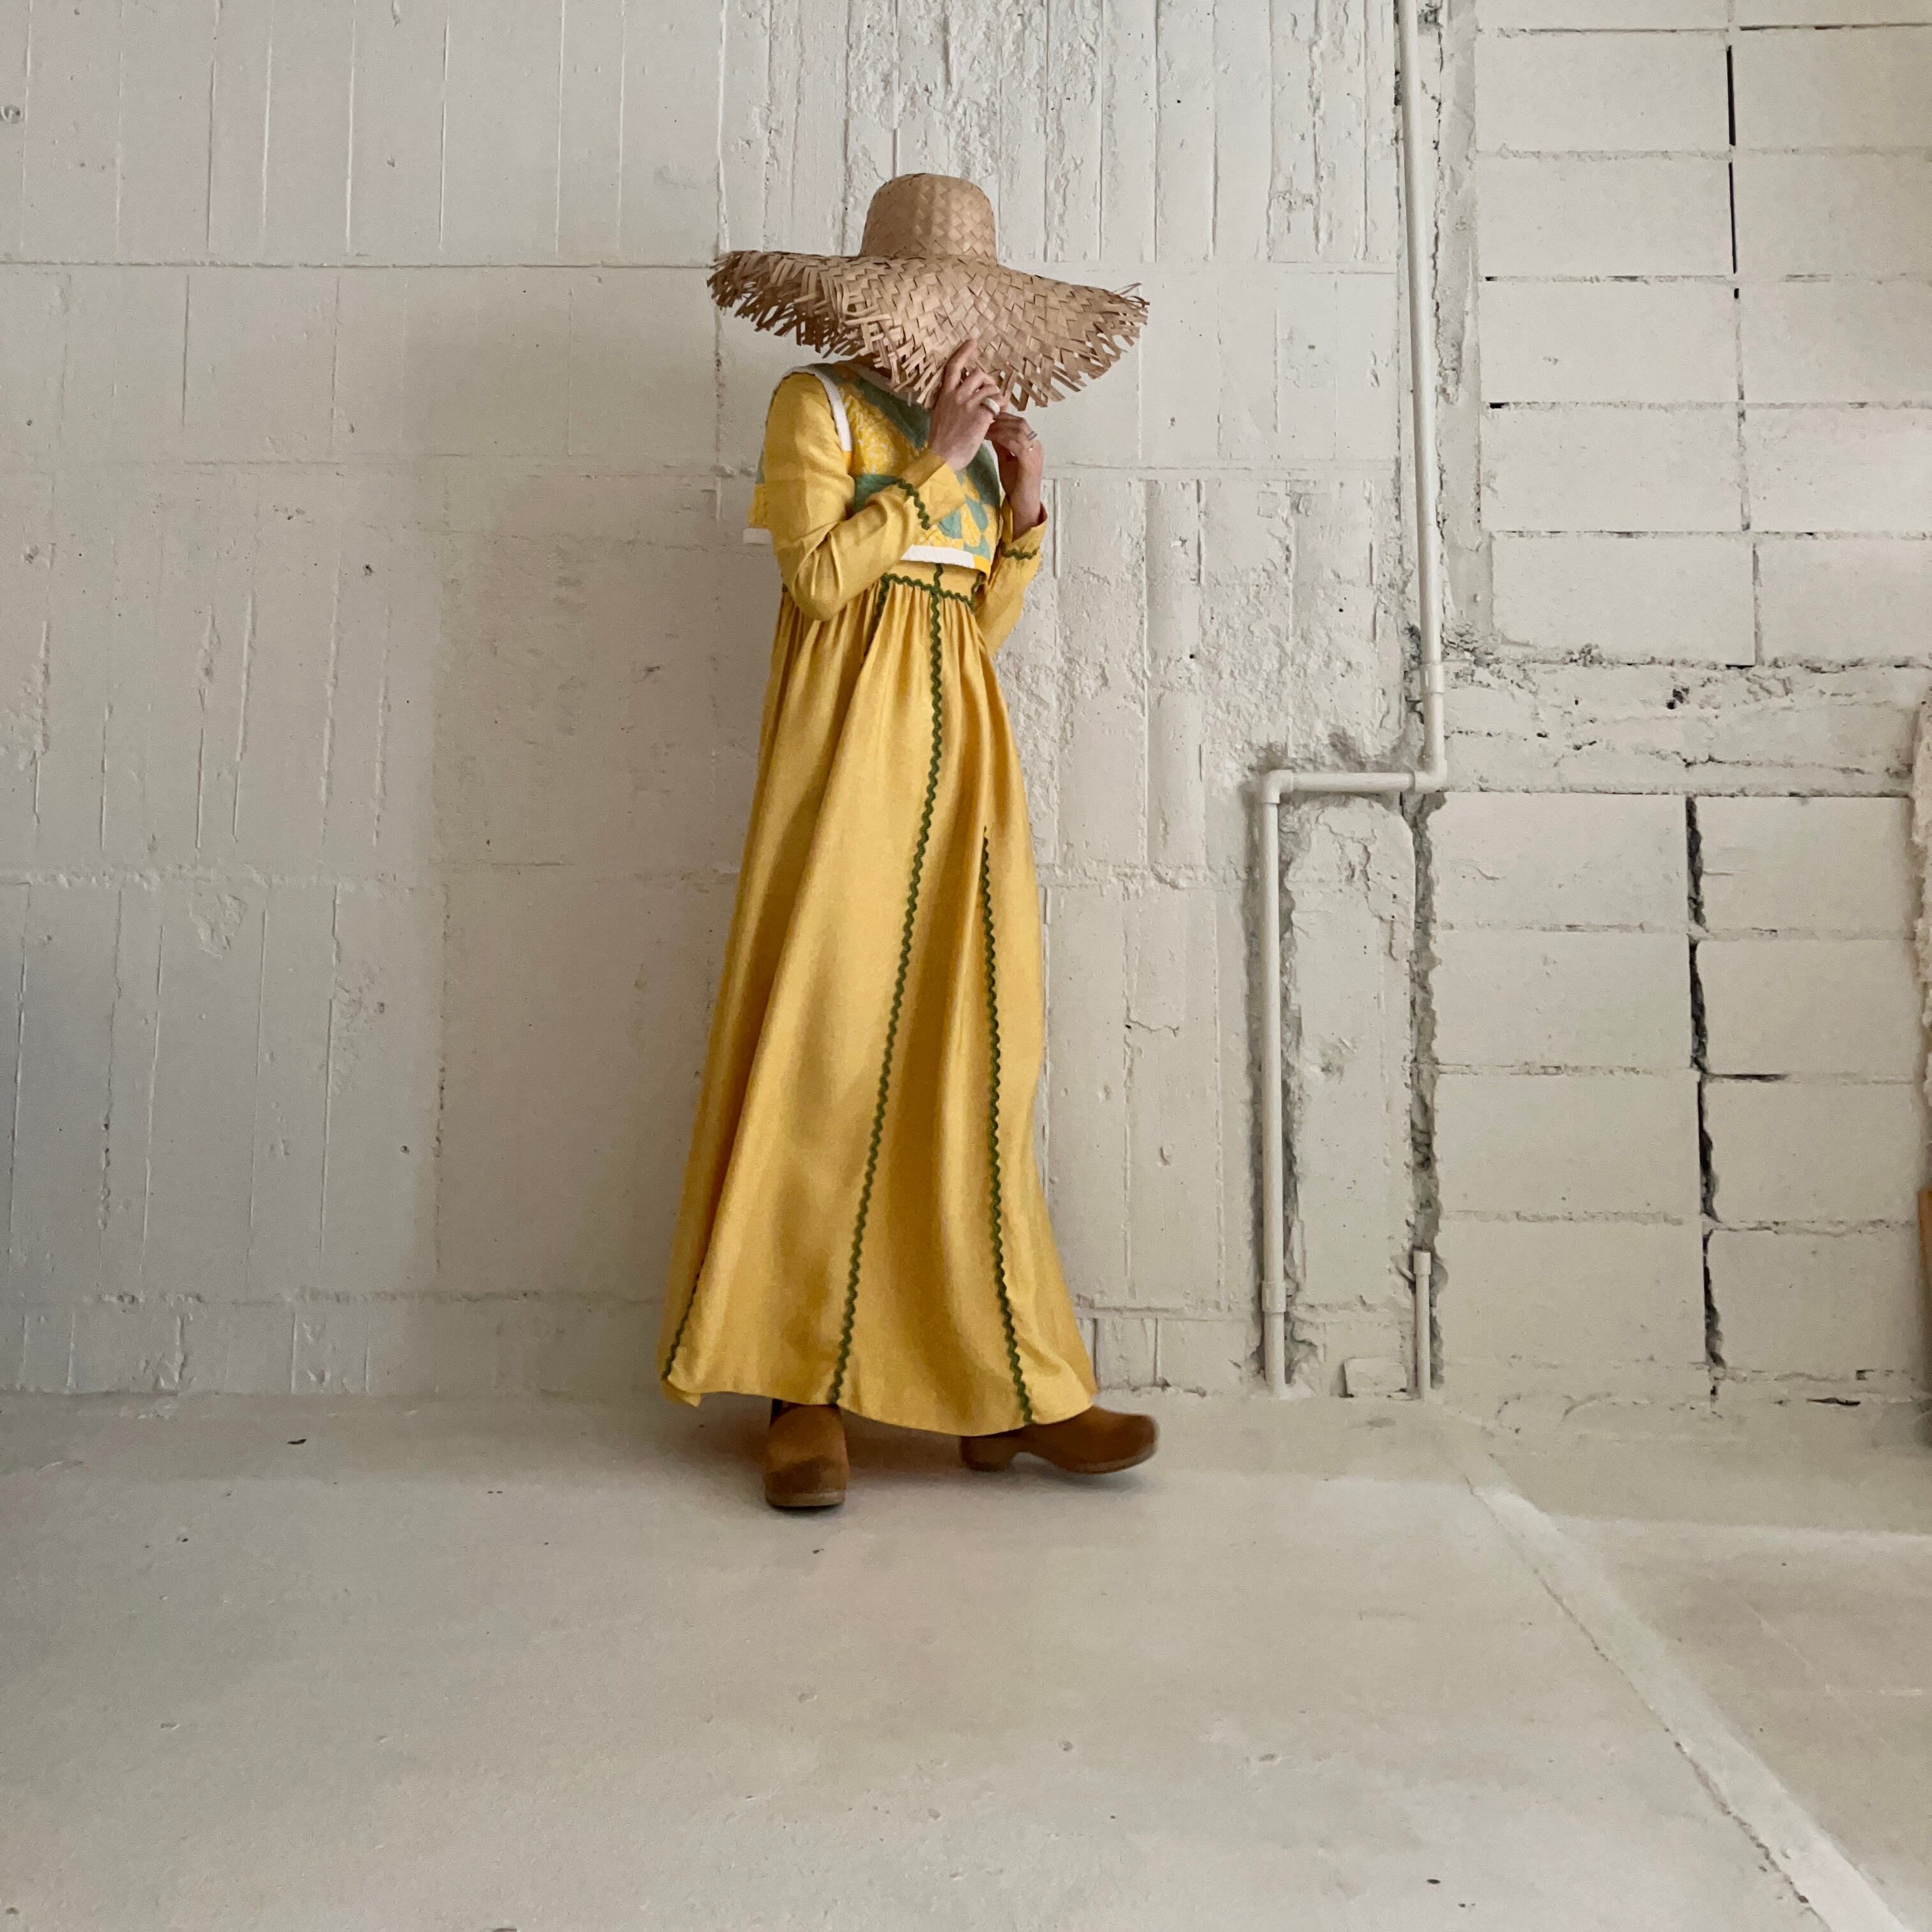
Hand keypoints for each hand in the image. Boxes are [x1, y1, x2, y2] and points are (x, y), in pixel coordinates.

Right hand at [926, 336, 1004, 471]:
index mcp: (945, 395)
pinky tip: (999, 414)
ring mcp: (969, 404)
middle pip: (978, 374)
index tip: (972, 342)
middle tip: (991, 393)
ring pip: (991, 388)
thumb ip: (950, 404)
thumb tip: (962, 401)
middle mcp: (957, 395)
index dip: (964, 352)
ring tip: (996, 408)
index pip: (954, 367)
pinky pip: (998, 401)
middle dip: (988, 381)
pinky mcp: (981, 416)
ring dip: (996, 396)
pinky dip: (1001, 406)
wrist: (941, 458)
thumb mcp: (941, 417)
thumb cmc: (941, 442)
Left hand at [985, 411, 1043, 532]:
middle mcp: (1036, 445)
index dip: (1003, 417)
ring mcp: (1035, 453)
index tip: (986, 417)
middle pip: (1020, 422)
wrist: (1025, 505)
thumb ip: (1002, 446)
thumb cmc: (1016, 486)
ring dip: (999, 427)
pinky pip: (1017, 443)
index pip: (1019, 423)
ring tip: (984, 428)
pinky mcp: (1030, 462)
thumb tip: (992, 432)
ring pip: (1019, 429)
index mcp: (1032, 444)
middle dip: (1000, 419)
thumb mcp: (1006, 460)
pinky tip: (990, 438)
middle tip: (983, 420)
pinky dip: (1003, 438)